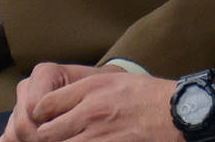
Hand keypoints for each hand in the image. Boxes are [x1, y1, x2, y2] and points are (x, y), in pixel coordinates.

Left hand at [8, 64, 175, 141]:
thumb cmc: (147, 95)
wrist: (175, 112)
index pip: (46, 104)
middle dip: (45, 138)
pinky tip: (88, 141)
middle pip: (46, 132)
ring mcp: (98, 134)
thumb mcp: (114, 80)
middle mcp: (91, 109)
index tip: (42, 120)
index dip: (39, 115)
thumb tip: (54, 103)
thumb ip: (83, 90)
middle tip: (50, 138)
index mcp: (92, 87)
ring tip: (71, 139)